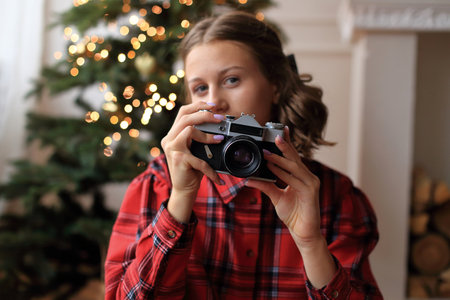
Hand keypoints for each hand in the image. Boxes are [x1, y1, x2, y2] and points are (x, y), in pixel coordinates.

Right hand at [161, 102, 223, 221]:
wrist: (183, 190)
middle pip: (185, 117)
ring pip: (189, 129)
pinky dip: (210, 168)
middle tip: (220, 118)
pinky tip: (217, 176)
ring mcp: (172, 148)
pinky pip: (198, 158)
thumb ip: (201, 137)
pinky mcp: (178, 159)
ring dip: (207, 134)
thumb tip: (218, 125)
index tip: (213, 106)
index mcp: (173, 134)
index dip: (197, 105)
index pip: (183, 112)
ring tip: (219, 139)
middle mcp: (169, 139)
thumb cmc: (192, 169)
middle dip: (205, 114)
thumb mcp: (196, 150)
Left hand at [246, 127, 321, 247]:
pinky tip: (273, 169)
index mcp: (301, 176)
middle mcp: (308, 177)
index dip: (287, 144)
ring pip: (294, 167)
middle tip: (274, 135)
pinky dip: (283, 174)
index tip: (281, 131)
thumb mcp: (276, 197)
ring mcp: (311, 184)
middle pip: (295, 158)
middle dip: (285, 146)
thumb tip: (249, 179)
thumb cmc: (294, 215)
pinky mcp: (311, 192)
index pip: (293, 157)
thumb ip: (265, 186)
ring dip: (280, 159)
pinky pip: (295, 180)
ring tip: (268, 152)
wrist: (304, 233)